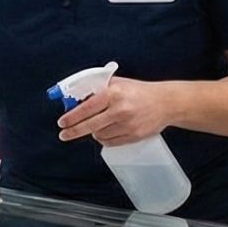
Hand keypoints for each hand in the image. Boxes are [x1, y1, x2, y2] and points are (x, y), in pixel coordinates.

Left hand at [56, 77, 173, 145]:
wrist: (166, 102)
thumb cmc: (139, 91)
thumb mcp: (117, 84)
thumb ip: (97, 90)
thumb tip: (75, 99)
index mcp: (113, 94)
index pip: (86, 108)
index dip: (71, 117)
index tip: (62, 123)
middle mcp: (120, 110)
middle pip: (89, 126)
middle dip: (73, 131)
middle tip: (64, 134)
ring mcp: (128, 124)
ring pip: (99, 135)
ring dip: (93, 132)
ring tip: (97, 125)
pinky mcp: (134, 136)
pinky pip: (111, 142)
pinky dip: (105, 139)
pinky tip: (107, 131)